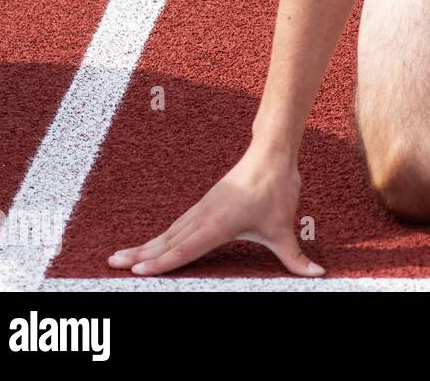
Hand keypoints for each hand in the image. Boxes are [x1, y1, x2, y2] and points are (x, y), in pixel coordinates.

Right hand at [108, 146, 323, 276]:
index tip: (138, 271)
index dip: (163, 261)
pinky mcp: (205, 203)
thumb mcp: (285, 229)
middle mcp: (204, 216)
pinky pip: (177, 223)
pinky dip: (161, 235)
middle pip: (167, 240)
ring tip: (120, 257)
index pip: (186, 248)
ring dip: (145, 245)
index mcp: (219, 225)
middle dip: (141, 255)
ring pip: (169, 231)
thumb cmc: (277, 190)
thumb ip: (296, 257)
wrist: (272, 154)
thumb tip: (317, 274)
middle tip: (112, 265)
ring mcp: (202, 208)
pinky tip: (152, 243)